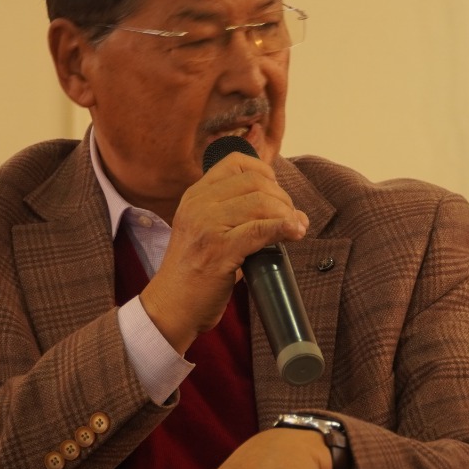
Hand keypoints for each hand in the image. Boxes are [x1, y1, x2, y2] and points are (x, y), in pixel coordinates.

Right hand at [141, 151, 308, 352]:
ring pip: (262, 203)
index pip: (236, 162)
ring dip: (287, 214)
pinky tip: (295, 232)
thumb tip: (285, 209)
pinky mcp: (219, 249)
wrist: (171, 306)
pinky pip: (261, 230)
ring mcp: (207, 225)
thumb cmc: (195, 273)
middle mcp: (199, 204)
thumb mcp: (204, 230)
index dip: (265, 172)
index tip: (276, 193)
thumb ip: (232, 213)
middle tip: (291, 218)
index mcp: (195, 195)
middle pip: (255, 182)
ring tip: (297, 228)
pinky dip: (284, 228)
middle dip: (282, 198)